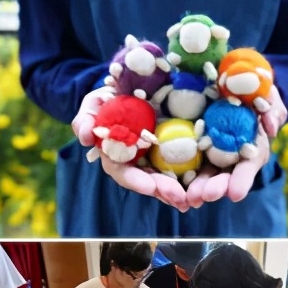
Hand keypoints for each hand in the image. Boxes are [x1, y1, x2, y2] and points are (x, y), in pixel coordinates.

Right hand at [71, 85, 189, 209]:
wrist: (127, 88)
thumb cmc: (106, 100)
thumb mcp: (92, 105)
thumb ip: (84, 119)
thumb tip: (84, 136)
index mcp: (115, 156)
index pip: (123, 173)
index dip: (136, 181)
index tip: (150, 187)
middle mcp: (135, 163)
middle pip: (148, 182)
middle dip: (163, 191)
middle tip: (180, 198)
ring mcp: (153, 159)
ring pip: (166, 179)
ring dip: (179, 190)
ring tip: (193, 199)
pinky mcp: (170, 152)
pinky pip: (181, 165)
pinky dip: (191, 176)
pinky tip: (203, 184)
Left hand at [186, 86, 286, 206]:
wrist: (228, 82)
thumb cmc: (252, 88)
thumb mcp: (266, 91)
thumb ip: (271, 106)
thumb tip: (271, 127)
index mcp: (252, 145)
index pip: (249, 164)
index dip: (242, 179)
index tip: (235, 194)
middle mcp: (232, 155)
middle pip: (224, 175)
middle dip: (216, 187)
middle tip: (206, 195)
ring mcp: (210, 153)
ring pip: (204, 175)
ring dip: (198, 188)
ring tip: (190, 197)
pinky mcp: (191, 147)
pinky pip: (183, 161)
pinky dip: (179, 176)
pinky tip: (170, 187)